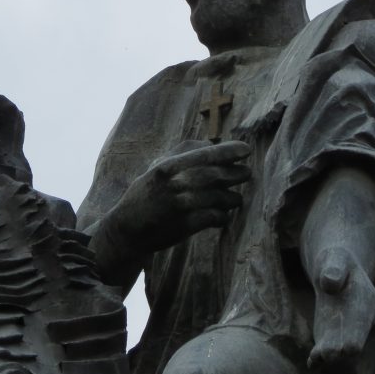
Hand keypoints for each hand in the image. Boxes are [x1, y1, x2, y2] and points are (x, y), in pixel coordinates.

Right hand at [106, 139, 252, 256]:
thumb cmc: (146, 193)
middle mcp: (177, 184)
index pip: (207, 154)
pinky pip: (216, 217)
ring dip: (233, 197)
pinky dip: (223, 216)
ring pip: (221, 197)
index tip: (246, 150)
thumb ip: (182, 153)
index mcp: (169, 166)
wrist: (128, 228)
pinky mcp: (187, 226)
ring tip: (235, 197)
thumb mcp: (158, 167)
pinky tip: (222, 215)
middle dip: (237, 173)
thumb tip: (211, 145)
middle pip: (218, 175)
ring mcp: (183, 205)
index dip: (230, 151)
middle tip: (246, 173)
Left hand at [306, 246, 374, 367]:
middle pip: (353, 341)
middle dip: (341, 348)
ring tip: (315, 358)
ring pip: (339, 348)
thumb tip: (329, 283)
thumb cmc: (336, 261)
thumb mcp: (336, 258)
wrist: (333, 268)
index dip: (354, 334)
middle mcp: (359, 321)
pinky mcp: (330, 334)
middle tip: (326, 354)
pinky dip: (319, 356)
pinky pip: (326, 348)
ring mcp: (345, 329)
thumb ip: (335, 268)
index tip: (344, 345)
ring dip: (329, 354)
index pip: (363, 323)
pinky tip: (311, 362)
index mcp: (366, 302)